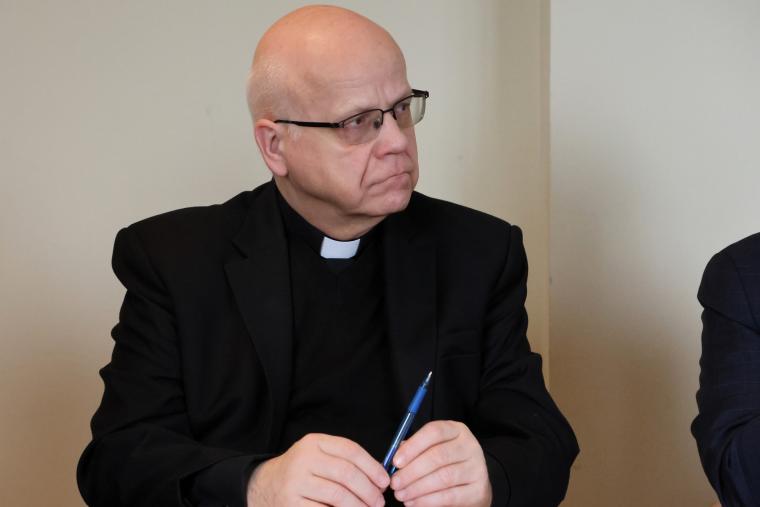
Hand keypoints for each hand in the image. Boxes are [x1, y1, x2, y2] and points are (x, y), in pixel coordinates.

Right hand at [247, 433, 389, 505]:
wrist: (266, 486)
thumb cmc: (302, 472)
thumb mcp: (319, 456)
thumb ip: (345, 461)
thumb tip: (379, 478)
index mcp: (314, 443)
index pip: (350, 450)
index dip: (372, 467)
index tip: (384, 481)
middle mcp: (304, 459)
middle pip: (347, 474)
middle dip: (369, 490)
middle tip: (379, 501)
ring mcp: (296, 483)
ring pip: (338, 495)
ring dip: (359, 506)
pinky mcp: (292, 504)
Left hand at [389, 420, 490, 506]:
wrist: (472, 486)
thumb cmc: (445, 464)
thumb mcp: (432, 450)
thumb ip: (415, 450)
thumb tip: (395, 457)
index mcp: (456, 430)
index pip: (434, 431)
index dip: (412, 446)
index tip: (395, 462)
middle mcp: (470, 446)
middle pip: (438, 456)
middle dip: (412, 471)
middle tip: (395, 483)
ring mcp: (477, 468)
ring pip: (443, 477)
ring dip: (417, 488)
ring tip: (401, 495)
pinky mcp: (479, 490)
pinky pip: (450, 496)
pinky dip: (428, 501)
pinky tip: (414, 502)